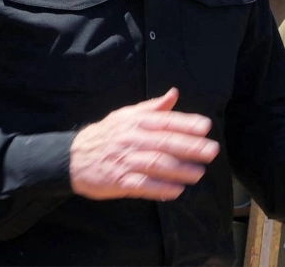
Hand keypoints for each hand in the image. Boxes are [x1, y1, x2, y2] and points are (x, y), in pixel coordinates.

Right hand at [69, 88, 219, 200]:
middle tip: (212, 151)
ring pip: (157, 164)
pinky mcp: (118, 181)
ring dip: (180, 170)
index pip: (165, 121)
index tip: (206, 127)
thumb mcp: (126, 115)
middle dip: (191, 147)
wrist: (72, 157)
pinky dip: (160, 189)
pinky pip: (142, 186)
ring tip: (199, 173)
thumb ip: (152, 107)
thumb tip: (174, 93)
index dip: (186, 123)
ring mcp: (125, 161)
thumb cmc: (106, 134)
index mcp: (136, 122)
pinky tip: (176, 190)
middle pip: (165, 143)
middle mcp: (132, 139)